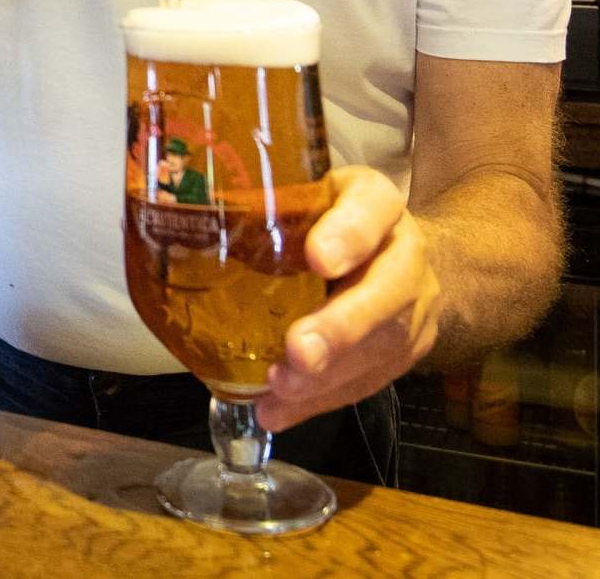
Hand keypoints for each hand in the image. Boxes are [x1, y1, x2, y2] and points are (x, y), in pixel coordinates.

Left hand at [258, 165, 441, 432]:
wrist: (399, 248)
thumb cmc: (329, 216)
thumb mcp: (305, 190)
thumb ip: (263, 200)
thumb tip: (185, 213)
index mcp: (376, 200)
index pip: (373, 207)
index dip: (349, 234)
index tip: (317, 258)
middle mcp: (406, 252)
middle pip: (387, 290)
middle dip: (340, 328)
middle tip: (299, 352)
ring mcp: (414, 308)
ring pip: (381, 346)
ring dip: (329, 376)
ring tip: (280, 389)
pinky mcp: (407, 351)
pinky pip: (370, 380)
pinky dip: (322, 400)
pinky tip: (280, 410)